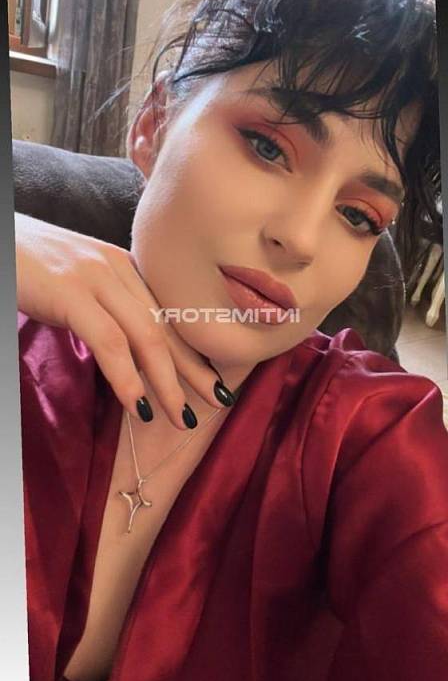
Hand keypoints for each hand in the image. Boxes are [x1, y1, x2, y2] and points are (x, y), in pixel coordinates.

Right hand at [15, 213, 234, 428]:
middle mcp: (118, 268)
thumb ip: (102, 307)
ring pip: (146, 335)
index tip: (213, 379)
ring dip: (167, 381)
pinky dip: (126, 376)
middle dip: (194, 367)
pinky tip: (138, 405)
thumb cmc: (27, 264)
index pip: (166, 315)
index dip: (192, 350)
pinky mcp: (71, 291)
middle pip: (166, 325)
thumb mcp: (75, 284)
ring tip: (181, 416)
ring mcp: (96, 277)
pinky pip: (109, 340)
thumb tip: (123, 349)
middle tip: (218, 400)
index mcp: (122, 267)